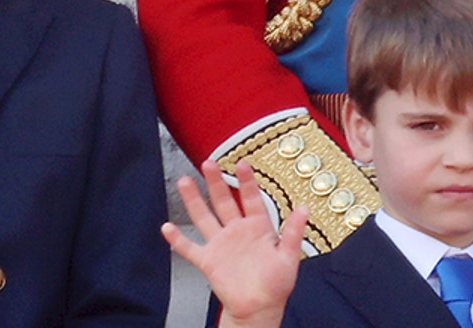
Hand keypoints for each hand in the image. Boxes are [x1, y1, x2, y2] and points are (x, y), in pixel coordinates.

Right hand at [162, 160, 308, 327]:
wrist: (259, 308)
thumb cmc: (276, 284)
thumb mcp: (289, 256)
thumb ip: (294, 232)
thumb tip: (305, 209)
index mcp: (258, 227)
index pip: (251, 198)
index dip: (246, 181)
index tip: (242, 163)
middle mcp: (237, 231)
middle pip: (223, 201)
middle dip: (215, 182)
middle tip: (208, 163)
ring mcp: (221, 244)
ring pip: (204, 217)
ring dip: (194, 200)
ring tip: (185, 182)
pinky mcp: (209, 261)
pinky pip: (189, 248)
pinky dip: (177, 239)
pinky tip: (167, 227)